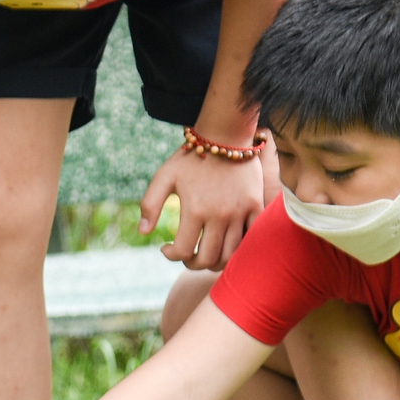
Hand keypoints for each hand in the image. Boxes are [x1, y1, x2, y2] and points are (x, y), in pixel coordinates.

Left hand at [139, 143, 265, 271]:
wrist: (225, 135)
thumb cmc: (191, 157)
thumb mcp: (165, 176)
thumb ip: (150, 203)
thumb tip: (143, 232)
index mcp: (195, 209)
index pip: (182, 251)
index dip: (171, 255)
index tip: (166, 249)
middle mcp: (219, 214)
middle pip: (208, 259)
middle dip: (193, 264)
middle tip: (187, 256)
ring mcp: (240, 212)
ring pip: (231, 255)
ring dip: (215, 262)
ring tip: (206, 255)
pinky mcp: (256, 207)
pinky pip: (251, 240)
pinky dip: (239, 249)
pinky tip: (227, 243)